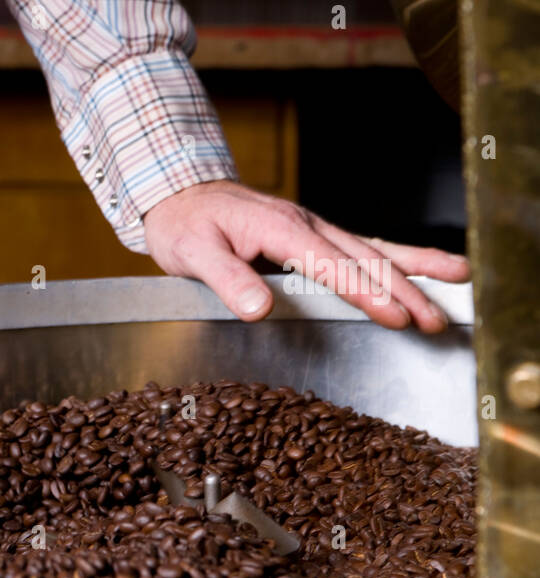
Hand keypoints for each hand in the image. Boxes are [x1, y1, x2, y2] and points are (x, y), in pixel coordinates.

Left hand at [142, 180, 470, 330]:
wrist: (180, 194)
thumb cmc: (185, 225)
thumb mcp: (193, 253)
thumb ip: (226, 280)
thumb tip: (259, 309)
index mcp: (279, 229)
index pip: (330, 265)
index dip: (364, 292)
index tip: (394, 315)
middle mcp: (305, 224)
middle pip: (364, 258)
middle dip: (404, 290)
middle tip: (436, 320)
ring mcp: (313, 228)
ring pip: (373, 249)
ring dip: (414, 270)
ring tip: (459, 281)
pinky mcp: (314, 235)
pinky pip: (362, 246)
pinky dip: (398, 257)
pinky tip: (427, 268)